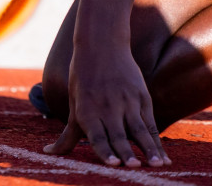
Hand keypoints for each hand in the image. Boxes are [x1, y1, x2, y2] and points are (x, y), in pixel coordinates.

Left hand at [42, 44, 168, 167]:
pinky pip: (150, 123)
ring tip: (157, 165)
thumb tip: (48, 152)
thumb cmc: (82, 77)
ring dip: (149, 149)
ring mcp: (127, 101)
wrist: (102, 44)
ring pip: (140, 130)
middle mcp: (107, 107)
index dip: (105, 150)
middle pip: (118, 134)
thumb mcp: (73, 103)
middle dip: (126, 152)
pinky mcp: (141, 96)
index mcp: (87, 110)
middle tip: (134, 168)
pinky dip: (157, 142)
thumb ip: (68, 134)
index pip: (97, 136)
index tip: (113, 164)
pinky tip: (163, 158)